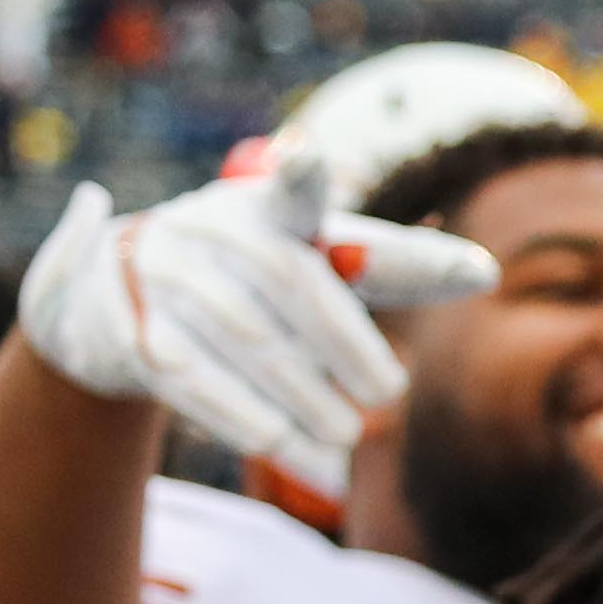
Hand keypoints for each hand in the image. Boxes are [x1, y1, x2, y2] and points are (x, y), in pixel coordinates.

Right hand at [14, 148, 494, 471]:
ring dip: (302, 396)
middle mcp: (216, 231)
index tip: (303, 152)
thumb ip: (392, 262)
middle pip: (287, 281)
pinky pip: (195, 381)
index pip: (293, 188)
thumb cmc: (254, 273)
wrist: (117, 291)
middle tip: (389, 394)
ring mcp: (171, 278)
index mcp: (268, 205)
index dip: (301, 171)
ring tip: (347, 438)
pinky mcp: (138, 333)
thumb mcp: (315, 253)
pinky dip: (246, 419)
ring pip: (246, 340)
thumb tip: (485, 274)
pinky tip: (286, 450)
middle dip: (343, 342)